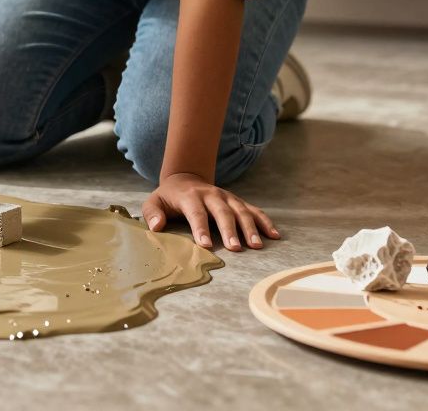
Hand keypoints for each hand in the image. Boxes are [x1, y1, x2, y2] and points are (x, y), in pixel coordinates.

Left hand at [141, 173, 280, 251]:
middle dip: (230, 229)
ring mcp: (227, 197)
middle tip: (236, 248)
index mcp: (190, 196)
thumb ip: (152, 213)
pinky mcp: (237, 201)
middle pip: (222, 211)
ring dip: (250, 227)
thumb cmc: (169, 197)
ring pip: (241, 210)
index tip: (206, 245)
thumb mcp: (154, 201)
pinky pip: (254, 210)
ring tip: (257, 245)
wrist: (185, 178)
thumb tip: (156, 226)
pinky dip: (265, 221)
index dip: (201, 228)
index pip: (196, 212)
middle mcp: (211, 194)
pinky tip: (274, 235)